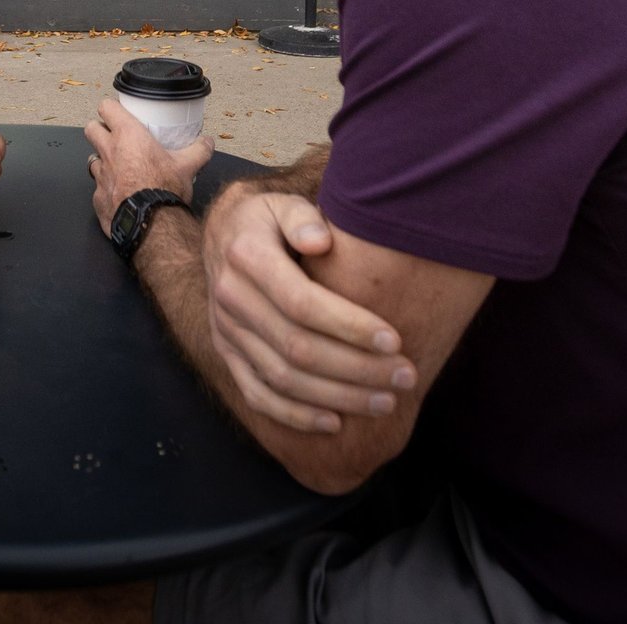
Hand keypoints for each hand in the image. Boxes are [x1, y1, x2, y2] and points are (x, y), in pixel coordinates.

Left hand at [84, 98, 210, 235]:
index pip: (107, 108)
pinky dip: (106, 189)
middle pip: (91, 129)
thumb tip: (207, 142)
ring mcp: (101, 176)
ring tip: (117, 167)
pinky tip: (119, 194)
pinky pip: (98, 189)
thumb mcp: (188, 166)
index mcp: (128, 137)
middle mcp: (109, 152)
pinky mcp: (98, 199)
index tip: (118, 112)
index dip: (111, 108)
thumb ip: (198, 150)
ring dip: (102, 161)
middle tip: (113, 137)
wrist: (152, 225)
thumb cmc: (165, 190)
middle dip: (99, 130)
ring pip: (92, 160)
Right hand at [202, 186, 416, 434]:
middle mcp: (231, 298)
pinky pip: (258, 394)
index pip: (301, 302)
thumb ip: (303, 219)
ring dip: (337, 396)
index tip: (395, 340)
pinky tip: (335, 422)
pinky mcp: (227, 354)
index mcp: (247, 257)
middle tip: (405, 377)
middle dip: (356, 368)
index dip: (349, 326)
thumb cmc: (269, 220)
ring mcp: (226, 331)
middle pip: (297, 347)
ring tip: (385, 402)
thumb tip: (321, 241)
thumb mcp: (283, 204)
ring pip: (282, 378)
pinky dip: (296, 415)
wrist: (220, 236)